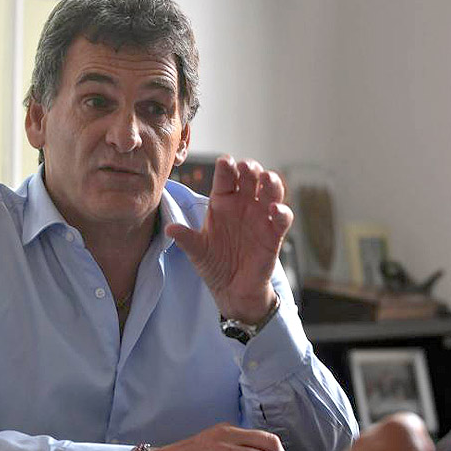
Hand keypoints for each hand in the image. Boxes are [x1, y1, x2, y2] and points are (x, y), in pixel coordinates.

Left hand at [166, 156, 292, 322]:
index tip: (225, 161)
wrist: (232, 288)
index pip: (225, 178)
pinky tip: (275, 209)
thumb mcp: (197, 251)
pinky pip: (282, 219)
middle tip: (247, 167)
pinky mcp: (274, 234)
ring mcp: (260, 217)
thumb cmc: (213, 263)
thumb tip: (169, 229)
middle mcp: (243, 204)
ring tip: (266, 179)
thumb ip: (186, 238)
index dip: (226, 167)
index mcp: (222, 202)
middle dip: (250, 169)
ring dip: (271, 183)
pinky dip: (282, 211)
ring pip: (270, 191)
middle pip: (250, 178)